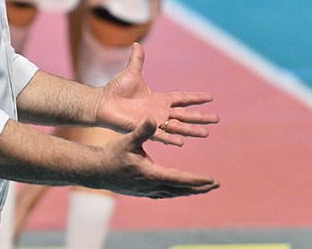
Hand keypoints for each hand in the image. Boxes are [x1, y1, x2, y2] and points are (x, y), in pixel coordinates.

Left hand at [95, 42, 217, 145]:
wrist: (102, 102)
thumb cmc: (116, 90)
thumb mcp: (131, 73)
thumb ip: (137, 60)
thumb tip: (137, 43)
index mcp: (159, 99)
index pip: (182, 98)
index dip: (195, 98)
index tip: (210, 98)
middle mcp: (160, 111)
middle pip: (185, 114)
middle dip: (201, 117)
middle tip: (217, 119)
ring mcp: (153, 121)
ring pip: (177, 126)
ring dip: (192, 130)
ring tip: (206, 133)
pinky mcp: (144, 128)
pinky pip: (160, 135)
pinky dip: (170, 138)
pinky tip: (182, 143)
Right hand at [96, 118, 218, 197]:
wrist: (95, 171)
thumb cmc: (111, 154)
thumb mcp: (127, 139)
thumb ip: (143, 130)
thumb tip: (153, 117)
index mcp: (152, 174)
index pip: (180, 179)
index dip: (197, 180)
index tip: (212, 180)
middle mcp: (152, 186)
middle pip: (181, 189)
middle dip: (199, 187)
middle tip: (216, 185)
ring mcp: (147, 191)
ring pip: (174, 193)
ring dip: (189, 190)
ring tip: (202, 188)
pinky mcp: (142, 191)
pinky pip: (165, 194)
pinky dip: (176, 191)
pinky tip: (178, 190)